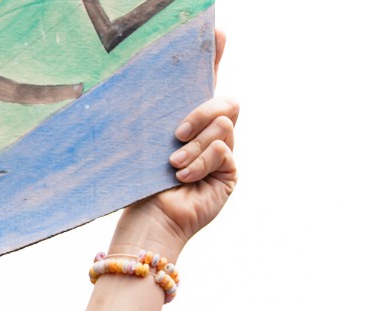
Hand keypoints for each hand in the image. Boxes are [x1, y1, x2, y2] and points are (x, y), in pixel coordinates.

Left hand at [111, 29, 236, 259]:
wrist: (149, 224)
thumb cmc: (140, 187)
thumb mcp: (146, 143)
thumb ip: (156, 115)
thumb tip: (137, 76)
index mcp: (189, 123)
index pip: (207, 82)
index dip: (215, 56)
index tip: (218, 32)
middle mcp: (209, 136)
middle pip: (227, 102)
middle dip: (202, 112)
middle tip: (176, 135)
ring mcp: (223, 154)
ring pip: (224, 125)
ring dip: (196, 146)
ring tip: (173, 166)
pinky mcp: (229, 173)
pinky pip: (224, 148)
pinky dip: (202, 162)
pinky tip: (184, 178)